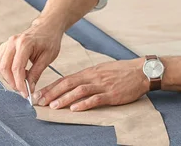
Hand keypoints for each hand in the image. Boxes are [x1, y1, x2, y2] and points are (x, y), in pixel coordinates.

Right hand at [0, 19, 62, 96]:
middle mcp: (12, 42)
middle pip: (4, 68)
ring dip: (8, 78)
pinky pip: (1, 62)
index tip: (26, 93)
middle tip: (23, 90)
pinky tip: (19, 74)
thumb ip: (36, 73)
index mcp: (24, 43)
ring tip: (21, 83)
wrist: (47, 27)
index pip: (17, 68)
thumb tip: (29, 88)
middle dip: (12, 82)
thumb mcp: (47, 58)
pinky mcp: (5, 47)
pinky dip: (7, 72)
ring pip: (0, 66)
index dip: (20, 83)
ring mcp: (7, 44)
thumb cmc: (49, 40)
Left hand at [34, 58, 148, 111]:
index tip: (40, 93)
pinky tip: (75, 109)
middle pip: (69, 84)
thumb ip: (88, 77)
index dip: (52, 86)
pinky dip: (84, 104)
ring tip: (53, 106)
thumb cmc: (122, 71)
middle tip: (40, 101)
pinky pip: (96, 99)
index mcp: (90, 72)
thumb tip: (74, 84)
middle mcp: (93, 77)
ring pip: (79, 91)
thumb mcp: (102, 70)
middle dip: (52, 93)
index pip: (66, 79)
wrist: (141, 71)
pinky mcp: (112, 94)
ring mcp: (102, 85)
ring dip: (65, 99)